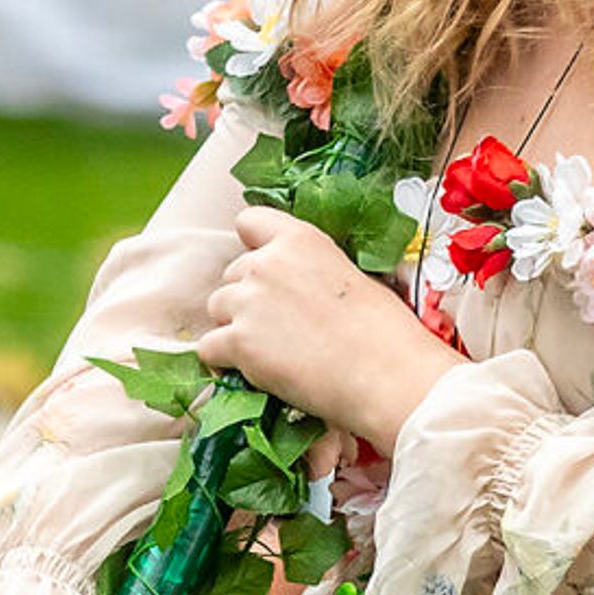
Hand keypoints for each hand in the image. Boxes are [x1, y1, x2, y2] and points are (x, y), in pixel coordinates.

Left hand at [200, 204, 462, 453]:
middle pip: (232, 274)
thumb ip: (313, 272)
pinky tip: (249, 372)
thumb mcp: (351, 276)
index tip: (265, 270)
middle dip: (247, 296)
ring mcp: (248, 301)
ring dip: (234, 326)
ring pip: (217, 308)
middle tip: (276, 325)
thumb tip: (300, 291)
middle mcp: (266, 262)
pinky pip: (209, 348)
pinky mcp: (237, 342)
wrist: (384, 373)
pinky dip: (224, 360)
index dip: (253, 246)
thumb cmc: (382, 329)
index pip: (250, 221)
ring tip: (266, 351)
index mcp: (300, 238)